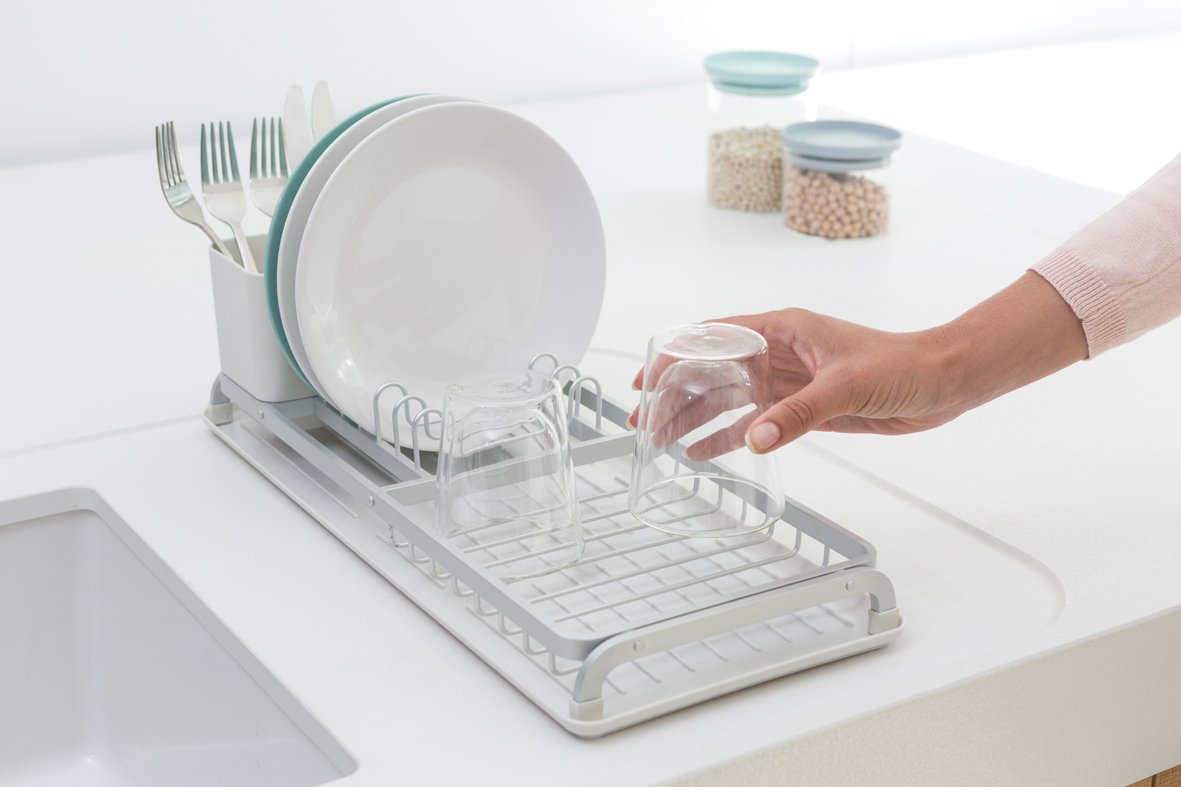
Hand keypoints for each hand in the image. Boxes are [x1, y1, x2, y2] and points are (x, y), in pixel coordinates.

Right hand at [629, 272, 1086, 455]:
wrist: (941, 382)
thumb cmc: (902, 365)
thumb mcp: (847, 386)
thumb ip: (799, 413)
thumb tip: (755, 439)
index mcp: (781, 330)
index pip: (711, 337)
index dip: (673, 355)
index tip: (645, 379)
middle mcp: (776, 353)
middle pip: (710, 371)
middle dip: (674, 395)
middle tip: (643, 423)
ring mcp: (785, 381)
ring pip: (725, 399)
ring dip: (692, 418)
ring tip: (661, 442)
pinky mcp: (799, 407)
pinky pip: (751, 422)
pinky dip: (725, 436)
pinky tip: (701, 452)